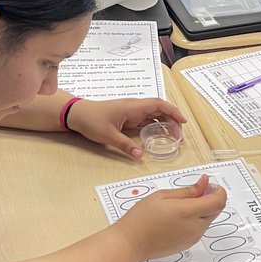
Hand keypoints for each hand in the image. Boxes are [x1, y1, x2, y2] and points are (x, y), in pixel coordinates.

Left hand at [65, 97, 187, 159]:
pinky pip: (146, 121)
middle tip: (180, 136)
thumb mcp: (108, 135)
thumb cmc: (91, 120)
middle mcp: (134, 107)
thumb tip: (140, 156)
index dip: (173, 111)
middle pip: (160, 110)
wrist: (77, 114)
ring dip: (165, 124)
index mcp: (132, 107)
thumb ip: (125, 145)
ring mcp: (132, 112)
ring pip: (154, 115)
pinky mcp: (128, 118)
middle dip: (172, 120)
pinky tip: (160, 136)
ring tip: (174, 137)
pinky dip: (156, 127)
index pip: (158, 104)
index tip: (183, 121)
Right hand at [116, 175, 226, 261]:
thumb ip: (187, 190)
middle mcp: (194, 227)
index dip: (218, 191)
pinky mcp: (188, 244)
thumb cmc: (142, 217)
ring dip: (202, 210)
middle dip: (211, 199)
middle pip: (216, 210)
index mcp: (187, 212)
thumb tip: (204, 182)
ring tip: (181, 206)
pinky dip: (196, 220)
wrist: (131, 243)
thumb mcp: (162, 196)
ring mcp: (193, 238)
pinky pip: (199, 229)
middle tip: (195, 192)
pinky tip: (178, 218)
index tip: (209, 186)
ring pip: (208, 220)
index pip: (218, 201)